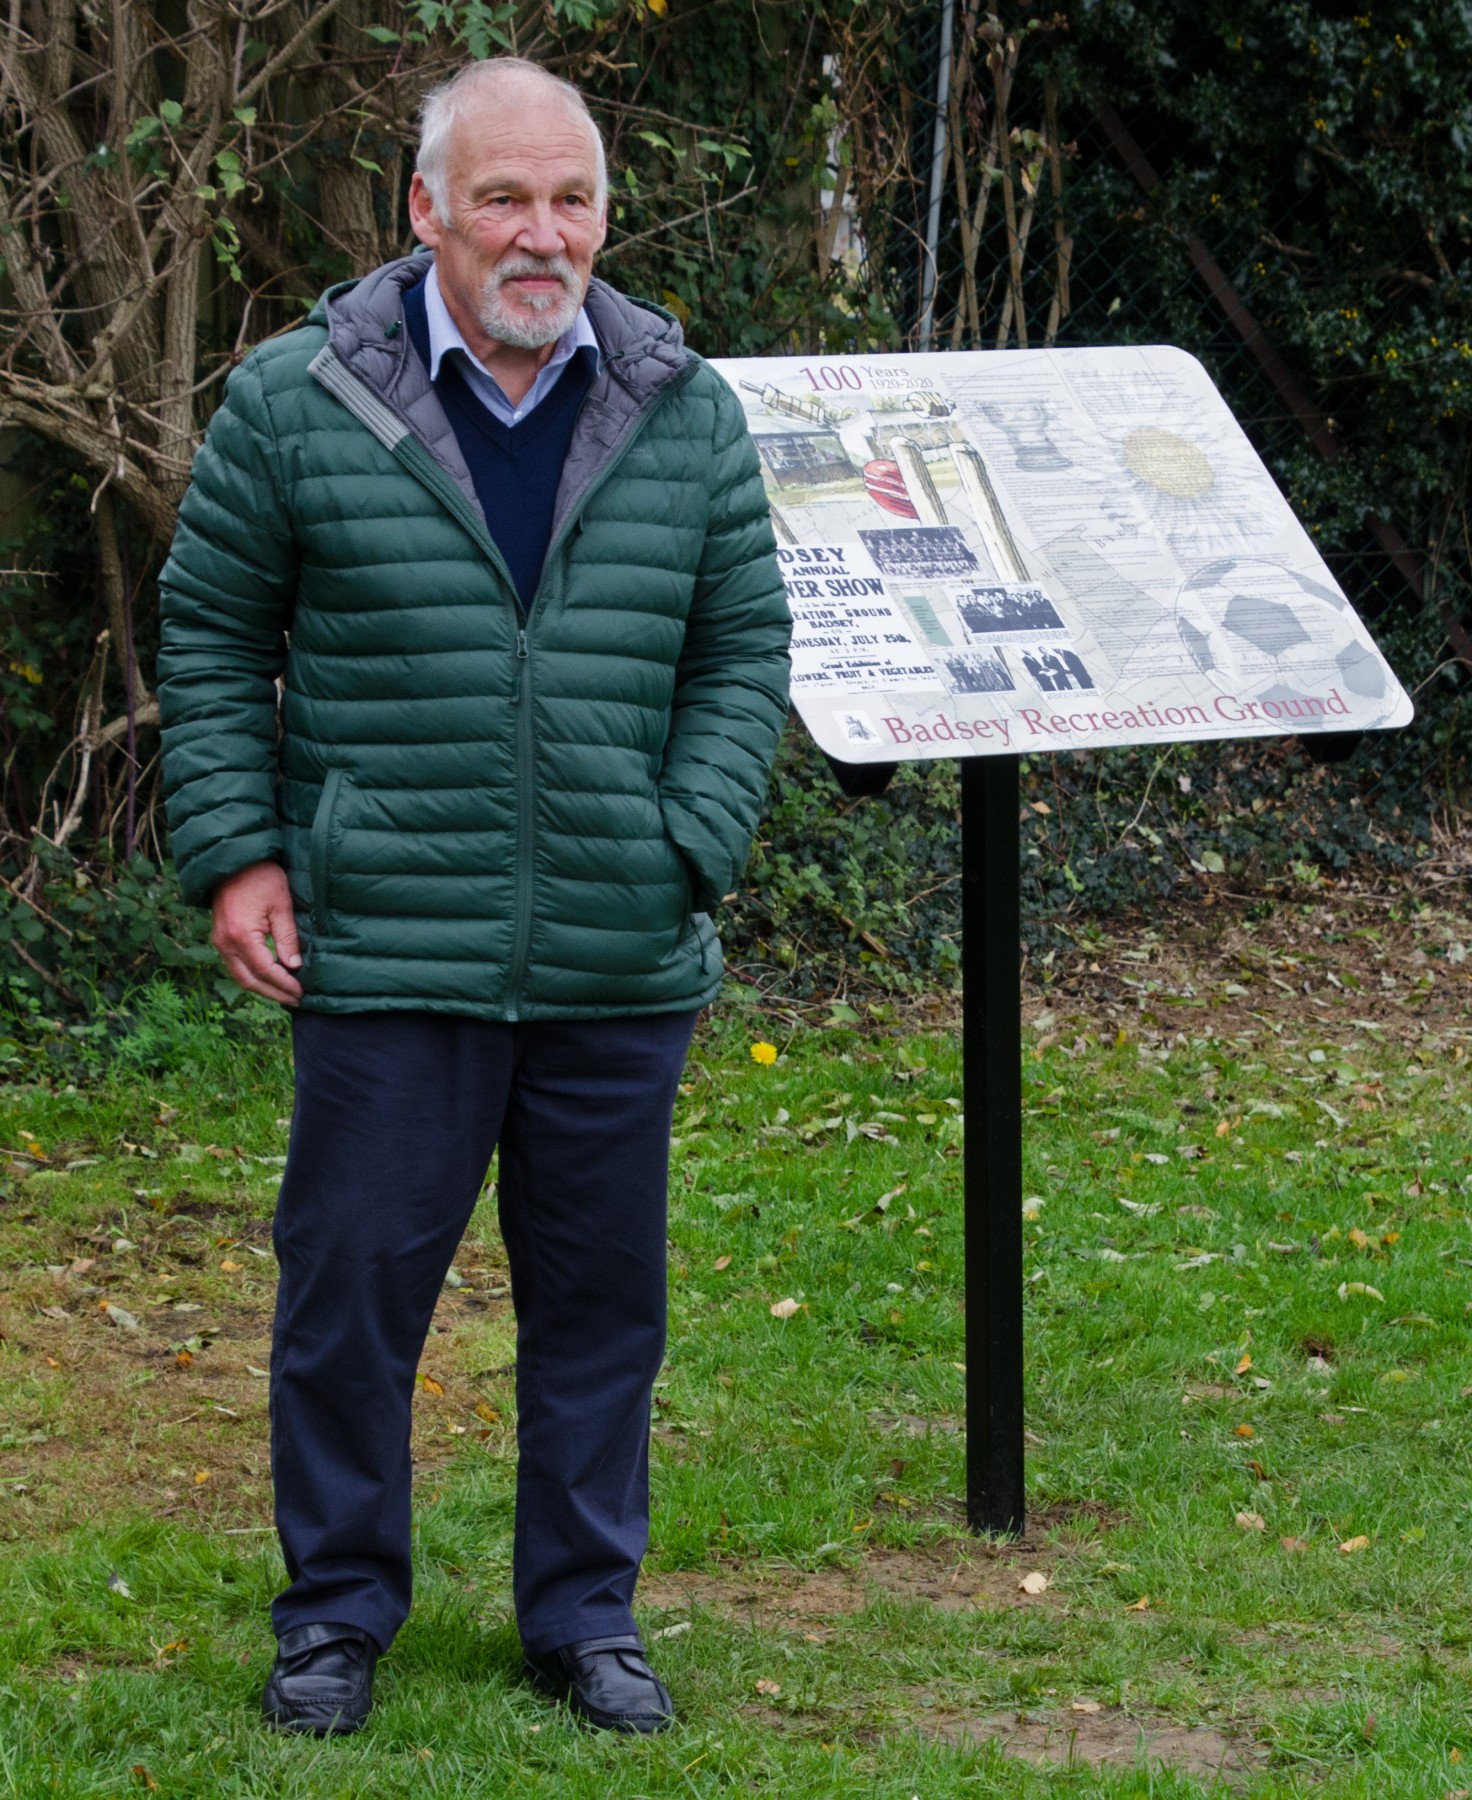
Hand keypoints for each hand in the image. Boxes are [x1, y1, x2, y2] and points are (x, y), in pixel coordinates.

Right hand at [211, 860, 303, 1005]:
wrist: (234, 861)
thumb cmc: (261, 877)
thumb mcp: (281, 904)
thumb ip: (287, 937)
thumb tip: (294, 966)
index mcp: (241, 935)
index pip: (265, 971)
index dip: (284, 984)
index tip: (301, 991)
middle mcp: (225, 943)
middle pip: (249, 981)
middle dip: (274, 993)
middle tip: (295, 1000)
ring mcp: (219, 942)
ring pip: (240, 977)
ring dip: (263, 988)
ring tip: (285, 994)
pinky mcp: (219, 938)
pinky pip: (235, 966)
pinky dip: (252, 976)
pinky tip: (270, 979)